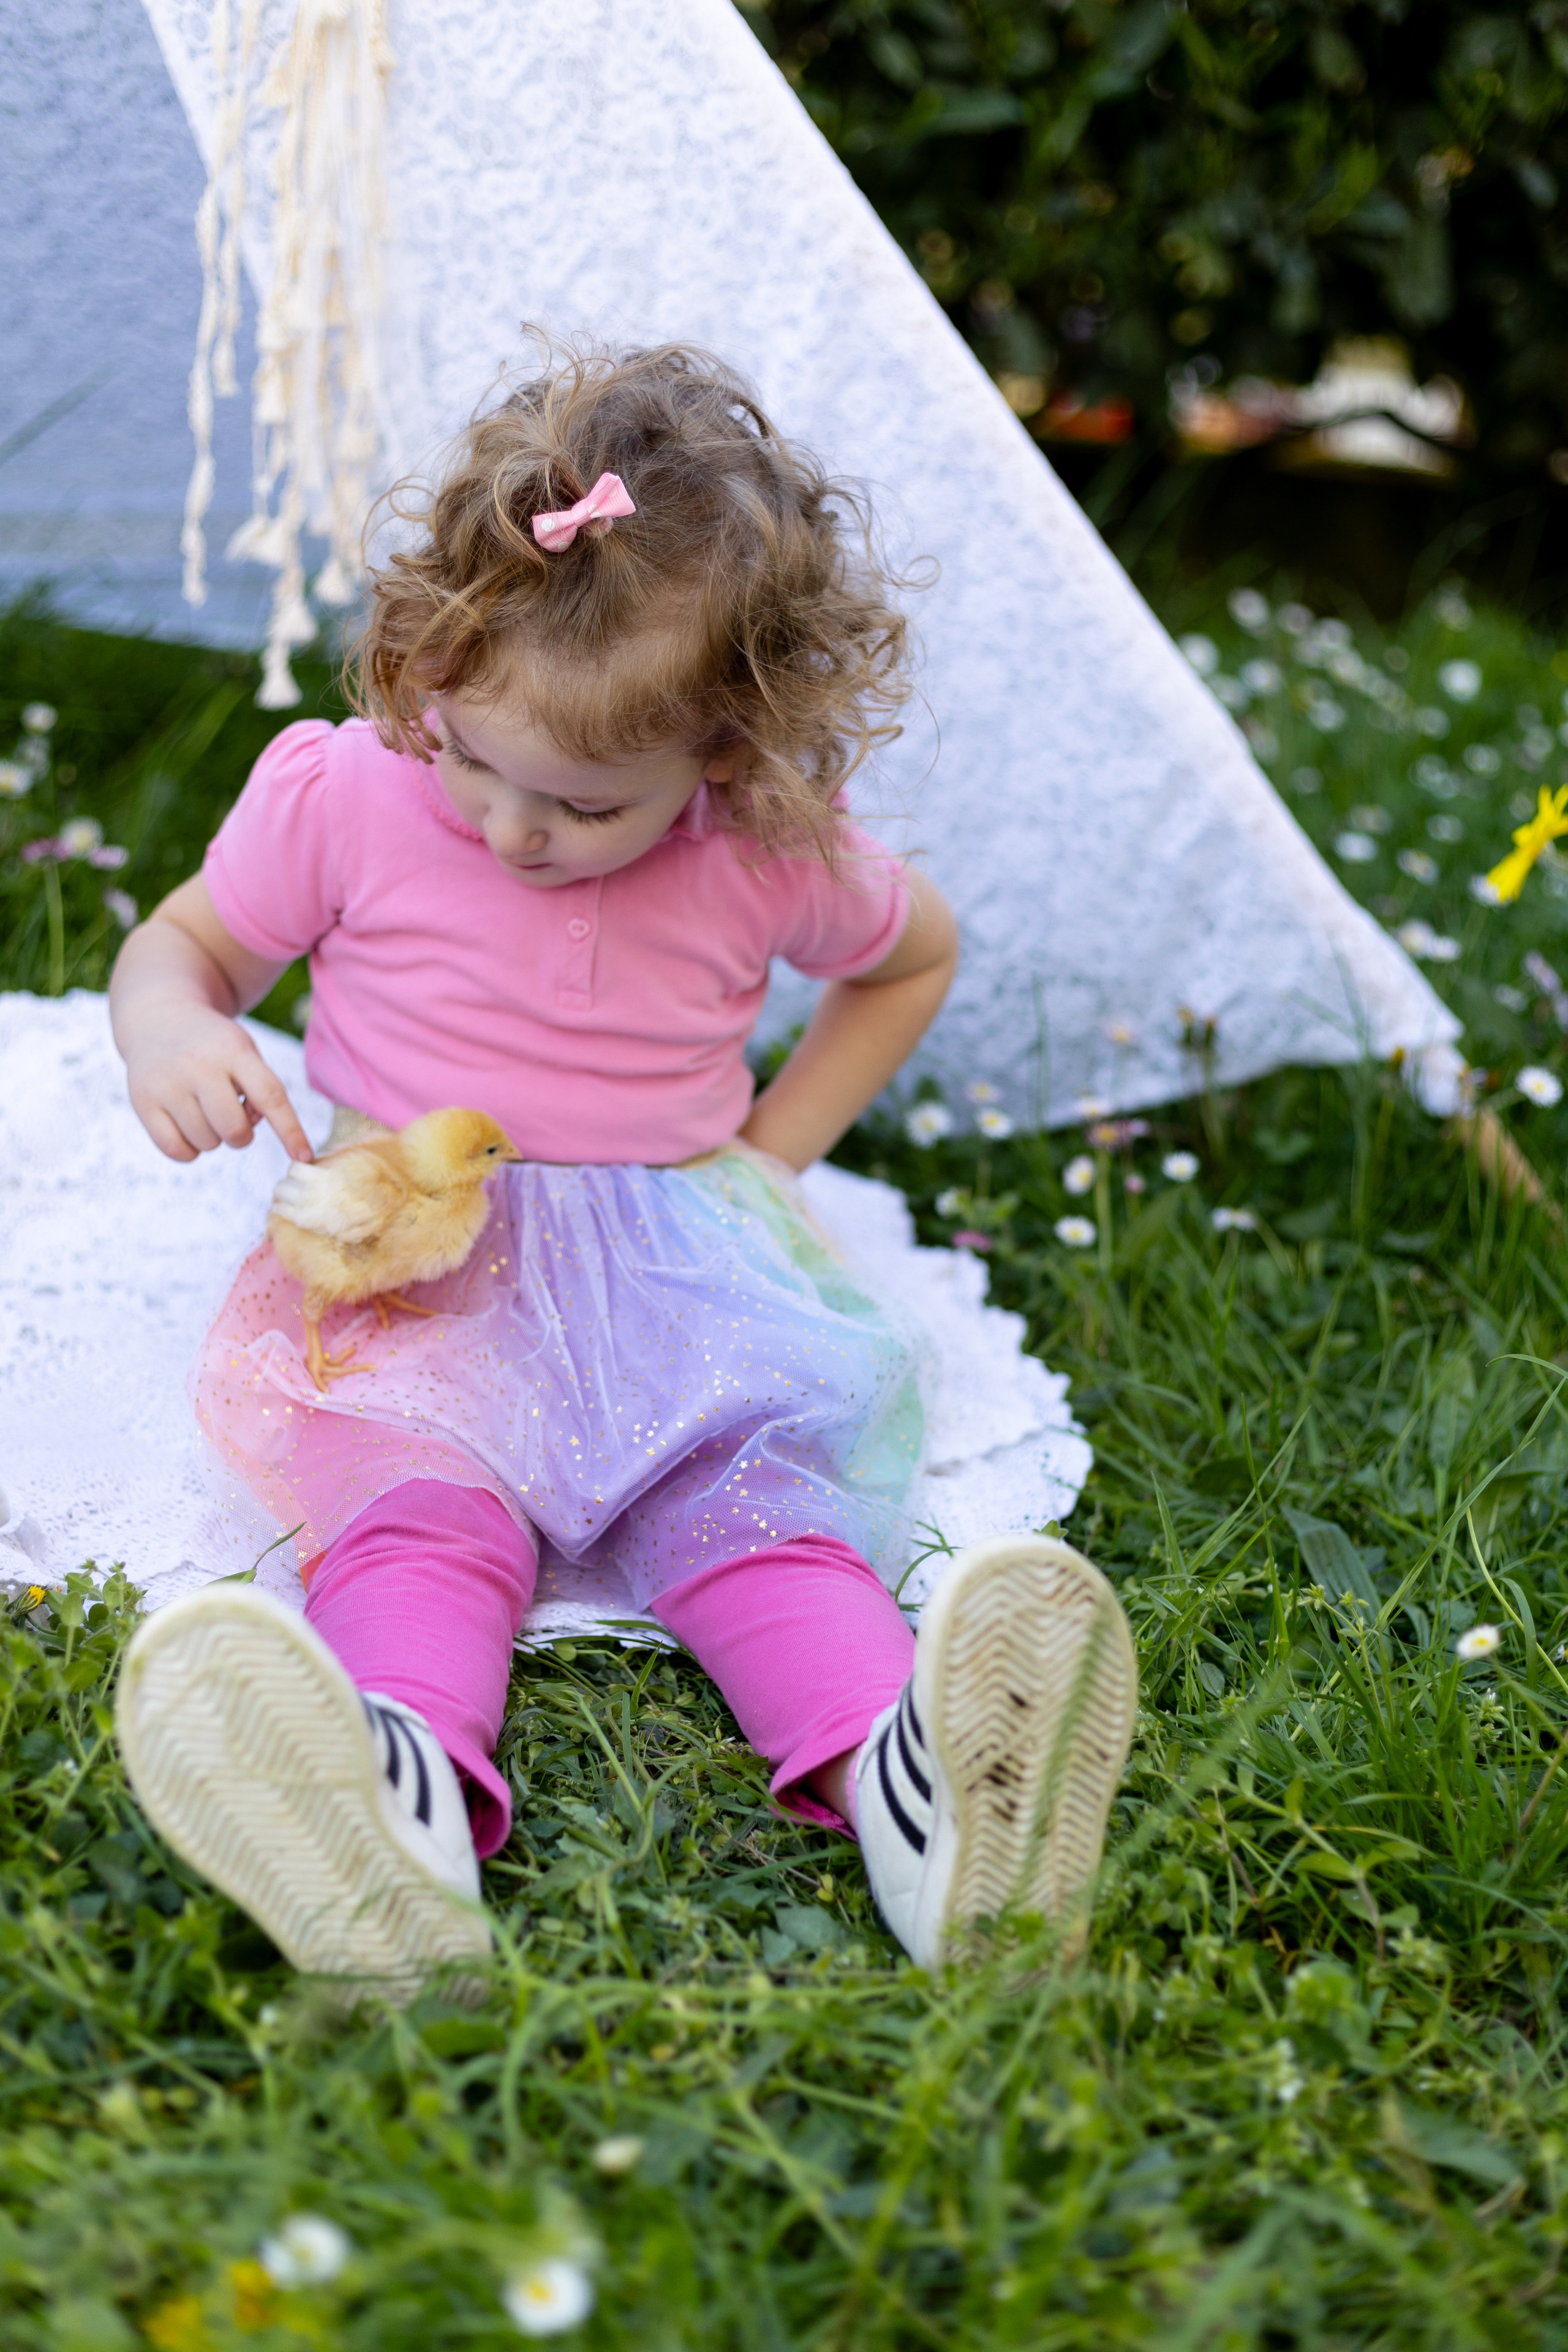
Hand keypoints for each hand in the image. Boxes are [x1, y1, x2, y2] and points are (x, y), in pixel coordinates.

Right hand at [125, 1000, 313, 1164]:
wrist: (158, 1019)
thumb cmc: (214, 1046)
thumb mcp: (243, 1052)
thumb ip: (258, 1091)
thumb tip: (247, 1129)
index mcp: (234, 1050)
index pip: (270, 1096)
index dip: (290, 1131)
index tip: (304, 1157)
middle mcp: (198, 1066)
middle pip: (235, 1130)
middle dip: (242, 1134)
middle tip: (233, 1114)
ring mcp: (167, 1084)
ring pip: (207, 1143)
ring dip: (214, 1136)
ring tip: (204, 1108)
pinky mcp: (143, 1102)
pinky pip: (178, 1151)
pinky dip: (190, 1149)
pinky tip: (187, 1124)